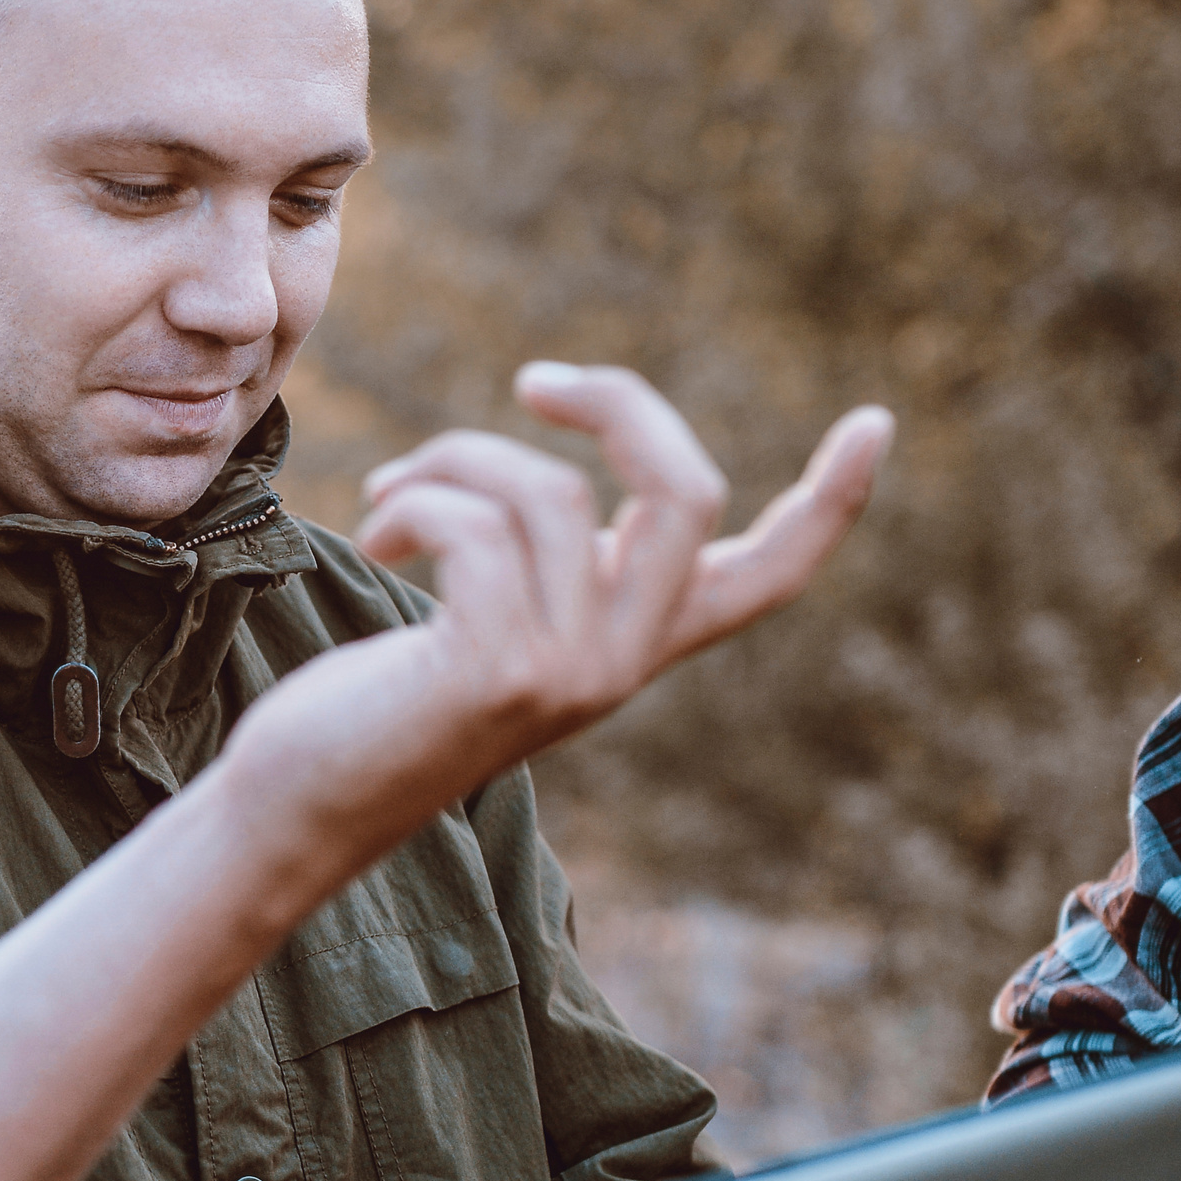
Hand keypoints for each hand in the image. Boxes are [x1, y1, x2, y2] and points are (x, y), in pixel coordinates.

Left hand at [214, 370, 892, 859]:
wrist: (302, 798)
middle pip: (689, 490)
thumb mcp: (496, 616)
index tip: (877, 422)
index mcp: (638, 645)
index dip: (832, 501)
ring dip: (453, 460)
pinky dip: (414, 502)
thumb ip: (552, 558)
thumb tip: (562, 456)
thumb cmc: (383, 697)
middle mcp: (623, 665)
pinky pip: (477, 523)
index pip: (770, 576)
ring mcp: (569, 674)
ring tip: (394, 493)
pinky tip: (377, 535)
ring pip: (552, 491)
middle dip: (617, 404)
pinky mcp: (497, 672)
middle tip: (536, 381)